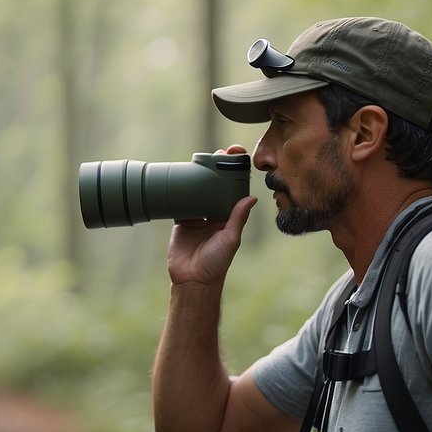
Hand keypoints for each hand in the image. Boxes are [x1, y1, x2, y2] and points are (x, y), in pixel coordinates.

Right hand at [166, 146, 256, 286]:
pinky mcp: (180, 220)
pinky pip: (180, 200)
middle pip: (216, 186)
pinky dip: (180, 189)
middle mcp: (213, 214)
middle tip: (221, 151)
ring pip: (198, 189)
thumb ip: (238, 218)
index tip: (239, 159)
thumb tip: (251, 198)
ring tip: (202, 157)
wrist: (192, 279)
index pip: (233, 191)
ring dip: (200, 174)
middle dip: (218, 168)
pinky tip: (181, 174)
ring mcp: (197, 216)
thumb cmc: (216, 263)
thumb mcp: (230, 239)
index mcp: (228, 218)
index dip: (236, 175)